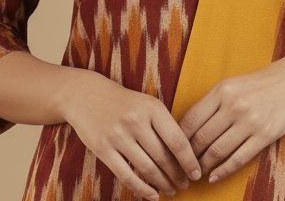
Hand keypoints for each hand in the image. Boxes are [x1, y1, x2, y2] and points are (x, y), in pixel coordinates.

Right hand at [63, 71, 202, 199]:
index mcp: (152, 107)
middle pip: (163, 157)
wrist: (87, 94)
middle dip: (177, 175)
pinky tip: (152, 195)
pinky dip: (142, 189)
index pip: (177, 140)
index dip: (189, 161)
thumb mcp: (147, 104)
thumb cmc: (124, 102)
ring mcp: (118, 135)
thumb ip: (164, 126)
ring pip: (147, 169)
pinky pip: (126, 176)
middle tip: (186, 184)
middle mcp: (136, 120)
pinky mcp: (103, 149)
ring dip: (162, 184)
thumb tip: (185, 157)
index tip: (197, 173)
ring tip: (171, 190)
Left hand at [177, 53, 284, 183]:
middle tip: (181, 166)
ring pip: (217, 151)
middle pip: (201, 138)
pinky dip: (223, 171)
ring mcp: (250, 121)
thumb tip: (189, 126)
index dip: (178, 138)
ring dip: (203, 166)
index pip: (191, 119)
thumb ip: (213, 102)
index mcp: (222, 90)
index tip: (172, 149)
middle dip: (188, 156)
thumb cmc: (261, 82)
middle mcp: (233, 105)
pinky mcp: (265, 135)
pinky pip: (238, 159)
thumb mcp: (233, 83)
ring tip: (196, 173)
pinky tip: (214, 177)